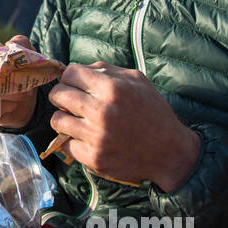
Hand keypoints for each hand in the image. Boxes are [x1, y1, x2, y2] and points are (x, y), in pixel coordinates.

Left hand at [45, 61, 200, 192]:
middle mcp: (102, 112)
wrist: (170, 152)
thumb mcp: (137, 81)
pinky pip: (65, 144)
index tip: (73, 84)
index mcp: (113, 89)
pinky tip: (86, 138)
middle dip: (62, 96)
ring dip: (64, 118)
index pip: (70, 74)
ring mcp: (96, 137)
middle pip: (58, 95)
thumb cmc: (153, 112)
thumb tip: (75, 69)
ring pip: (56, 120)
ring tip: (77, 120)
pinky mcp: (93, 158)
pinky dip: (72, 140)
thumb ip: (106, 70)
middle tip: (71, 102)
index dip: (69, 77)